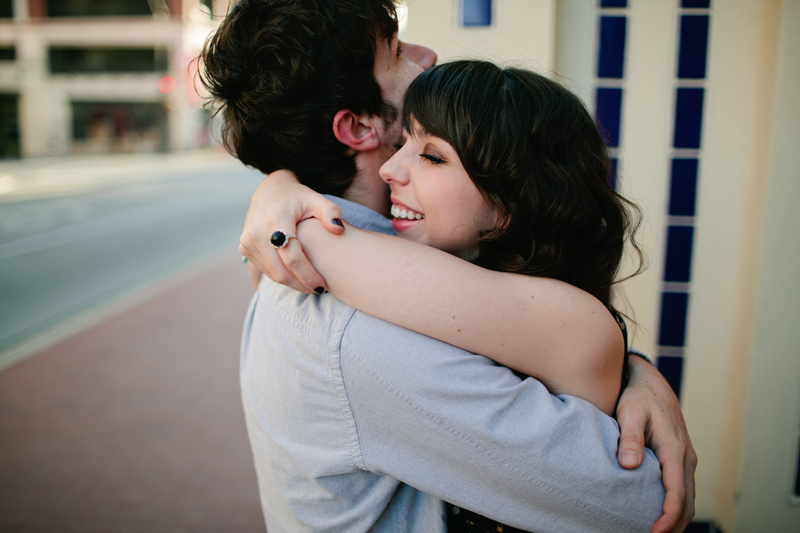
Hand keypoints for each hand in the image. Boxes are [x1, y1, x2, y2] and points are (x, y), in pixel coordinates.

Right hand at [239, 170, 344, 292]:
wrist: (270, 190)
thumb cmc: (298, 197)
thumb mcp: (317, 199)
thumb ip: (331, 212)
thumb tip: (338, 229)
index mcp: (275, 220)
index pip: (292, 258)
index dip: (308, 276)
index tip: (323, 286)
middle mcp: (256, 232)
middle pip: (280, 271)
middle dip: (301, 285)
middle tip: (319, 289)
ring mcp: (247, 241)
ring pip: (272, 274)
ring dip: (292, 283)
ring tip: (311, 285)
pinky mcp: (244, 247)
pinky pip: (265, 270)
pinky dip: (282, 276)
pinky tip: (297, 276)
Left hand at [616, 355, 696, 532]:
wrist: (648, 382)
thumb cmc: (637, 397)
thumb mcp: (630, 412)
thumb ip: (630, 438)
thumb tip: (629, 464)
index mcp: (674, 448)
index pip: (676, 492)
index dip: (666, 516)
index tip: (653, 532)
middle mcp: (685, 456)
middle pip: (687, 502)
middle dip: (674, 525)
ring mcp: (685, 457)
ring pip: (688, 497)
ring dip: (677, 518)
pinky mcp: (680, 457)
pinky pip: (683, 488)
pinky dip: (676, 506)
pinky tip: (660, 515)